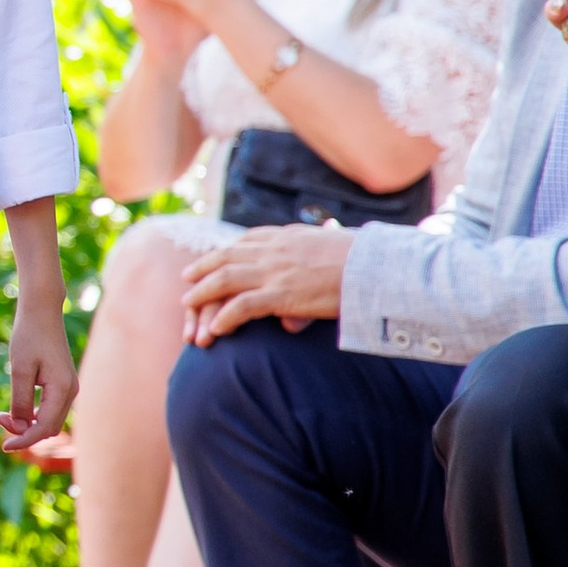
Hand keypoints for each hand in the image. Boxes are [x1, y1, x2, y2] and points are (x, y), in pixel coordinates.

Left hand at [0, 295, 77, 451]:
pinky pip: (50, 408)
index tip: (4, 446)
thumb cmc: (29, 336)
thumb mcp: (20, 370)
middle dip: (23, 431)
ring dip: (27, 423)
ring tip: (1, 415)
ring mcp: (69, 387)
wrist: (42, 311)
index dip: (24, 440)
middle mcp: (72, 391)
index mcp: (63, 390)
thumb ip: (21, 401)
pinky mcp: (63, 383)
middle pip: (49, 428)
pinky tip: (16, 408)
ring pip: (49, 420)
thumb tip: (21, 427)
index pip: (45, 428)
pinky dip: (33, 413)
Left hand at [181, 223, 353, 344]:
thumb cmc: (368, 261)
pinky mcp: (282, 294)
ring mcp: (276, 271)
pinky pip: (241, 307)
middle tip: (187, 277)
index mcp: (289, 236)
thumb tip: (321, 253)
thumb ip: (318, 253)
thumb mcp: (337, 247)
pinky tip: (215, 330)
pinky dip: (224, 318)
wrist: (381, 267)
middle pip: (227, 256)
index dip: (227, 250)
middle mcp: (276, 249)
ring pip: (225, 279)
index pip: (248, 240)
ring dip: (202, 293)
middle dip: (203, 267)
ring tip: (187, 304)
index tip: (213, 257)